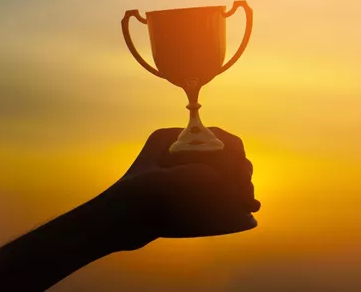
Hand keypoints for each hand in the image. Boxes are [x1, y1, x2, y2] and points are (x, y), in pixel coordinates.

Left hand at [91, 127, 260, 251]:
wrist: (111, 226)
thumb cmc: (129, 201)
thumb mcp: (158, 186)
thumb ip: (190, 177)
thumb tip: (223, 181)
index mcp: (171, 138)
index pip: (213, 135)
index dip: (232, 153)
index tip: (241, 175)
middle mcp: (181, 150)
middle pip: (222, 153)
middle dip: (238, 171)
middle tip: (247, 192)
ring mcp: (185, 170)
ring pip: (223, 172)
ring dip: (238, 185)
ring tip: (249, 203)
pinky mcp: (187, 190)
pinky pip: (216, 188)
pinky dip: (230, 197)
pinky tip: (244, 212)